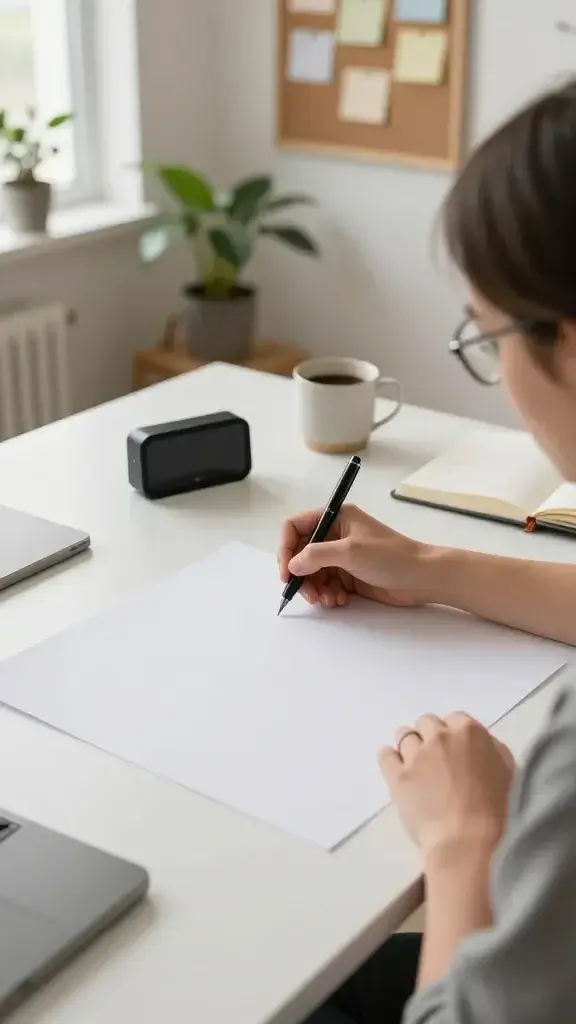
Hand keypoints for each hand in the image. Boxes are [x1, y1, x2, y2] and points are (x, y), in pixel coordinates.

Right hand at [277, 504, 430, 607]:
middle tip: (308, 595)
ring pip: (311, 573)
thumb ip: (317, 555)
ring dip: (314, 589)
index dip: (285, 548)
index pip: (295, 527)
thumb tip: (292, 565)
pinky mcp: (348, 576)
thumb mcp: (351, 551)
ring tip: (327, 601)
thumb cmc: (391, 557)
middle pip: (300, 553)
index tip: (286, 573)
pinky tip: (338, 601)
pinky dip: (327, 594)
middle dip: (300, 575)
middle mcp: (335, 534)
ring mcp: (341, 556)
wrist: (423, 578)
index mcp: (335, 518)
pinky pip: (325, 585)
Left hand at [379, 714, 514, 864]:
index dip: (456, 735)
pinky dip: (389, 757)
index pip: (455, 718)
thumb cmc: (497, 810)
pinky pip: (385, 755)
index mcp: (469, 732)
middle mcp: (440, 737)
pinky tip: (396, 767)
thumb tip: (476, 743)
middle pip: (427, 722)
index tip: (456, 751)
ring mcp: (416, 755)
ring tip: (416, 764)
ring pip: (404, 735)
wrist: (468, 842)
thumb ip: (490, 748)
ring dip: (410, 745)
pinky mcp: (397, 776)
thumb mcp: (507, 771)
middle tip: (437, 759)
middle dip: (431, 737)